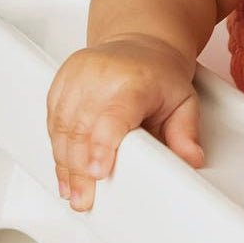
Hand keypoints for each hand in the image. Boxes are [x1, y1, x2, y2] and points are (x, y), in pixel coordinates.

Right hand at [47, 34, 203, 212]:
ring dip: (65, 165)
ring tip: (73, 191)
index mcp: (132, 80)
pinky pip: (52, 121)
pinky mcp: (60, 83)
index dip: (103, 146)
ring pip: (62, 130)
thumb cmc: (160, 73)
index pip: (112, 116)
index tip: (98, 172)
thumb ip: (186, 132)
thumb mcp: (183, 100)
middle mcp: (100, 76)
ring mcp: (77, 78)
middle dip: (80, 172)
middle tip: (84, 199)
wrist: (142, 42)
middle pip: (82, 130)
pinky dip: (57, 148)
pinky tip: (64, 169)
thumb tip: (191, 158)